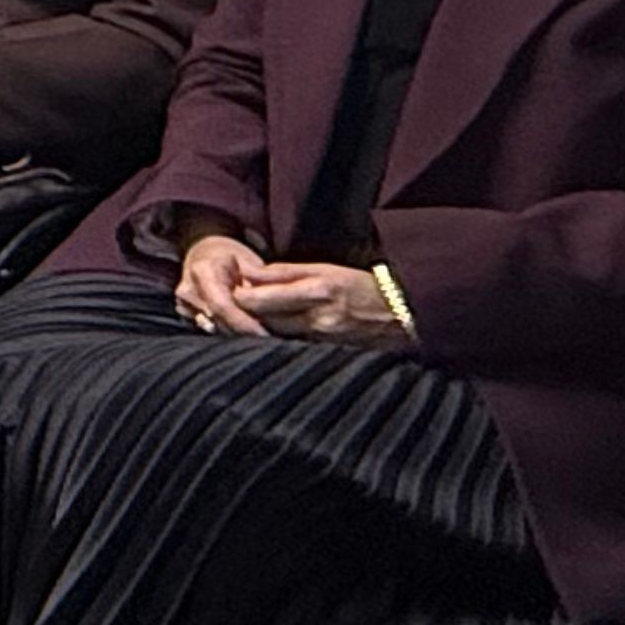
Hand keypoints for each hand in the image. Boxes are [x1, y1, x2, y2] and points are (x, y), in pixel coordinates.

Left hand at [175, 236, 403, 346]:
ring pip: (274, 338)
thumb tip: (250, 276)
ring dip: (255, 332)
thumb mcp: (326, 269)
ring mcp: (323, 340)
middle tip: (221, 311)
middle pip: (264, 322)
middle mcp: (318, 318)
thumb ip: (286, 273)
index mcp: (317, 290)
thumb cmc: (362, 287)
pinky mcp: (327, 354)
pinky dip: (276, 344)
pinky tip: (266, 338)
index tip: (224, 292)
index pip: (263, 298)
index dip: (238, 297)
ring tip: (237, 324)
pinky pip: (292, 349)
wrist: (403, 316)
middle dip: (241, 318)